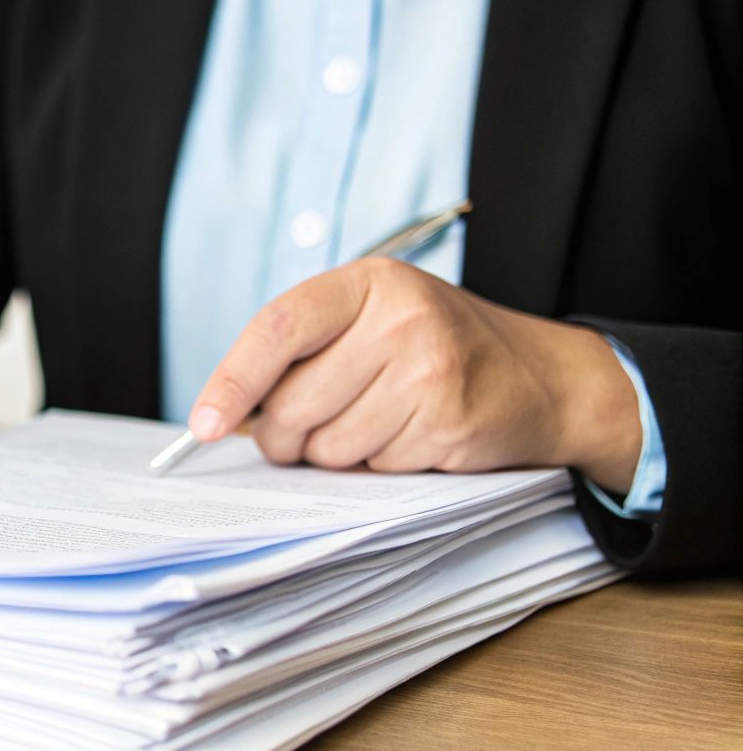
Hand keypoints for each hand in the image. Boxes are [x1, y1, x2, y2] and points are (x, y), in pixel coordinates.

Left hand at [187, 257, 642, 492]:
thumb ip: (304, 352)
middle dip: (283, 434)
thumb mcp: (374, 321)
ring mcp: (429, 370)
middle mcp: (401, 319)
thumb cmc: (438, 349)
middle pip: (293, 402)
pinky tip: (411, 437)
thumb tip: (228, 415)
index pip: (277, 329)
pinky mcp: (450, 421)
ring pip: (327, 445)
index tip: (204, 424)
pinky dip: (380, 464)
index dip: (232, 381)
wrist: (546, 379)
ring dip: (335, 453)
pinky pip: (374, 467)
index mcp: (369, 283)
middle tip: (301, 433)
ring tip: (374, 423)